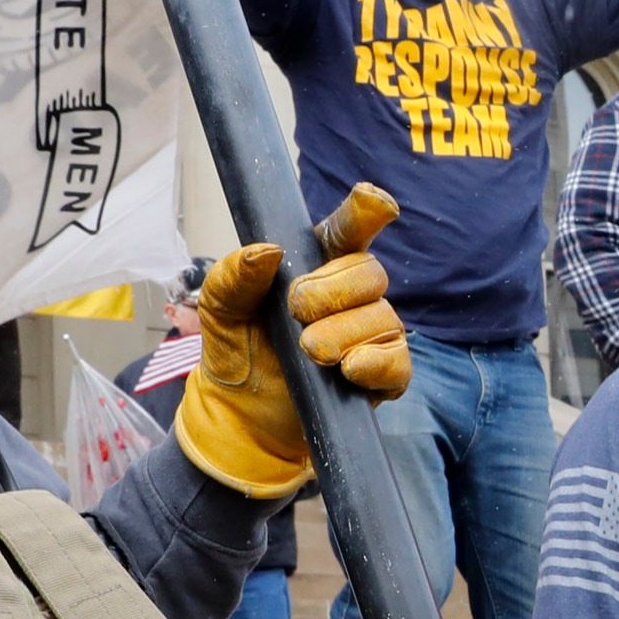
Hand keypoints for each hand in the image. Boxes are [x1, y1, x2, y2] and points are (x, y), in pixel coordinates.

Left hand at [169, 181, 410, 497]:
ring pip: (383, 317)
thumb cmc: (238, 352)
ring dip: (343, 333)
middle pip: (369, 272)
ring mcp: (372, 333)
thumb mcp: (220, 310)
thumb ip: (234, 276)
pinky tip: (349, 370)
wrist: (242, 417)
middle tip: (296, 312)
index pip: (349, 230)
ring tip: (309, 353)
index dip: (365, 212)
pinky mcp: (384, 374)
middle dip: (333, 291)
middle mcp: (351, 294)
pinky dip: (375, 363)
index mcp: (317, 265)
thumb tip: (268, 251)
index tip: (371, 201)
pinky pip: (398, 361)